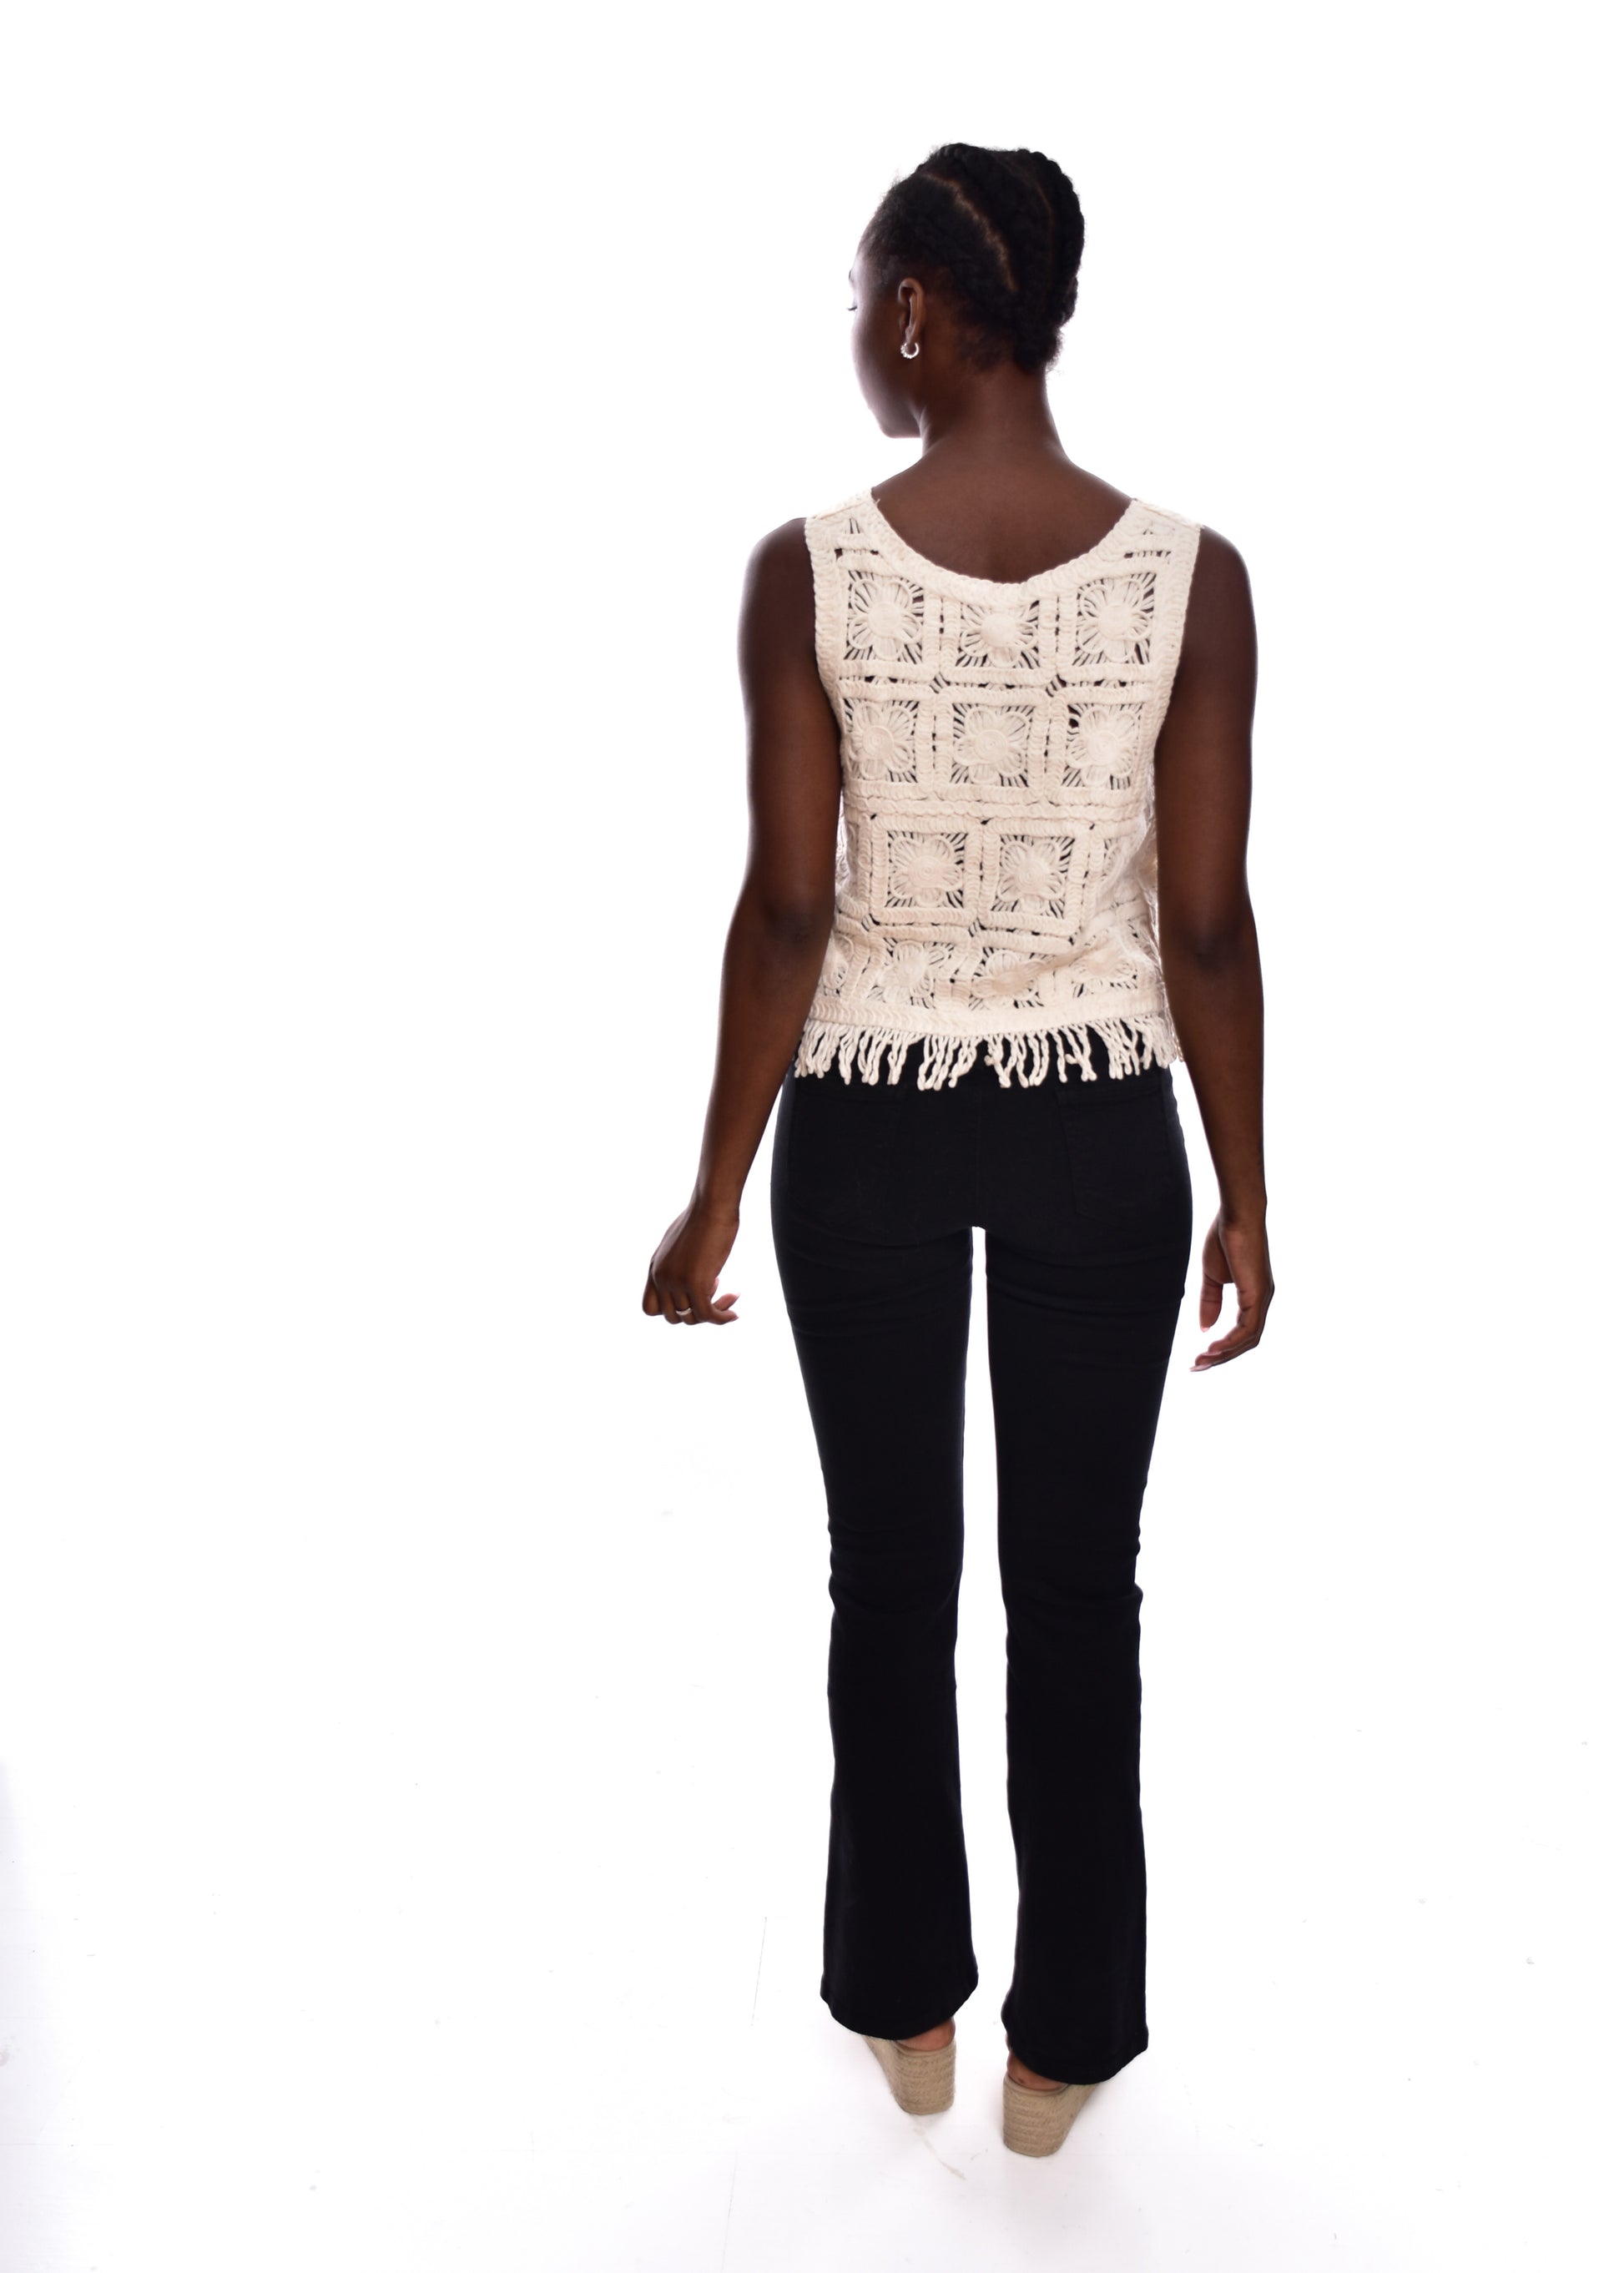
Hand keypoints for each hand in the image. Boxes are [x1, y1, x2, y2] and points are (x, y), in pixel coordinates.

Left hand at [642, 1198, 740, 1325]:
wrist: (712, 1205)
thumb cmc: (703, 1217)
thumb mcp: (681, 1242)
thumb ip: (678, 1261)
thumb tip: (689, 1270)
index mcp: (655, 1268)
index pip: (650, 1309)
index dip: (672, 1310)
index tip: (692, 1296)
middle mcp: (661, 1277)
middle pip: (674, 1317)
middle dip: (696, 1313)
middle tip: (717, 1294)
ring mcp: (676, 1281)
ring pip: (693, 1318)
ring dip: (715, 1312)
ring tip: (731, 1296)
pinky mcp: (696, 1282)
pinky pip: (708, 1314)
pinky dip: (722, 1318)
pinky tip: (734, 1314)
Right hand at [1192, 1212, 1272, 1369]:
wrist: (1236, 1215)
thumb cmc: (1225, 1238)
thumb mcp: (1212, 1276)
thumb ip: (1210, 1302)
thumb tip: (1205, 1328)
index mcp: (1253, 1296)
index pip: (1242, 1332)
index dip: (1222, 1347)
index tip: (1200, 1356)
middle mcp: (1262, 1301)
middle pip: (1246, 1342)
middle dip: (1221, 1357)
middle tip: (1197, 1366)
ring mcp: (1262, 1299)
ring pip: (1248, 1340)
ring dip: (1224, 1354)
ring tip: (1201, 1361)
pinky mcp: (1257, 1294)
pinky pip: (1247, 1329)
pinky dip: (1230, 1342)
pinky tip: (1211, 1348)